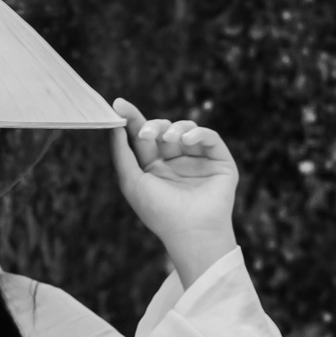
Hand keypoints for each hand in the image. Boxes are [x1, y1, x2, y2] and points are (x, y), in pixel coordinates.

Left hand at [109, 96, 238, 287]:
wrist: (190, 232)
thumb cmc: (159, 212)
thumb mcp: (132, 181)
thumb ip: (121, 153)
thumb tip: (115, 124)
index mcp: (155, 168)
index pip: (143, 137)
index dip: (133, 119)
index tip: (119, 104)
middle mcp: (177, 162)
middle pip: (164, 129)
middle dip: (154, 126)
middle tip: (147, 133)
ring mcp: (199, 161)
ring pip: (186, 129)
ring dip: (175, 129)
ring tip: (171, 139)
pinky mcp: (220, 161)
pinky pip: (209, 137)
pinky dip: (198, 133)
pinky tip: (187, 140)